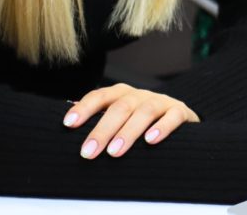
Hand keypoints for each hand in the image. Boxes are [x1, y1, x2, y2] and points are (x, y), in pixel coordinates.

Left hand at [63, 83, 199, 158]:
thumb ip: (99, 119)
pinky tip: (151, 140)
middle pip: (120, 106)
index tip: (69, 124)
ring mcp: (161, 101)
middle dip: (102, 129)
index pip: (101, 96)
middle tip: (88, 151)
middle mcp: (139, 95)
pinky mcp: (179, 111)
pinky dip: (162, 127)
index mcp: (122, 94)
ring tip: (114, 152)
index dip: (84, 108)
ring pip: (144, 111)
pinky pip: (172, 116)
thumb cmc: (141, 121)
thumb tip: (67, 124)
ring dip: (128, 131)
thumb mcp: (120, 118)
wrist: (179, 117)